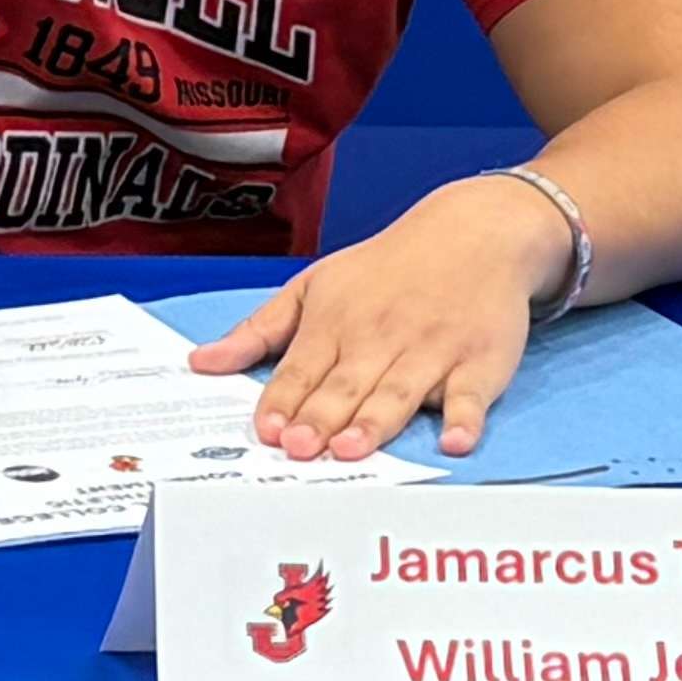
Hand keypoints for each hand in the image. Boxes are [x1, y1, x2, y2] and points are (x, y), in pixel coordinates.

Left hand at [192, 173, 571, 457]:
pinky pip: (471, 396)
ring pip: (399, 391)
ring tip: (351, 449)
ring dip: (376, 421)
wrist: (473, 231)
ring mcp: (432, 351)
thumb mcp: (315, 286)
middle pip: (347, 385)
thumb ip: (260, 331)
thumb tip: (201, 363)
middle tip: (299, 446)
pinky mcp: (479, 362)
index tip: (266, 430)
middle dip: (322, 416)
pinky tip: (454, 442)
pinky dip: (464, 419)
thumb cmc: (387, 269)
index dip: (283, 400)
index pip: (302, 368)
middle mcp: (382, 337)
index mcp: (336, 322)